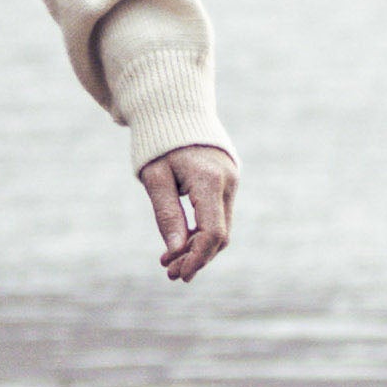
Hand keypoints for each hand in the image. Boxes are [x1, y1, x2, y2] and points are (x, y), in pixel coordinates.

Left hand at [141, 145, 237, 282]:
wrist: (175, 112)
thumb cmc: (159, 144)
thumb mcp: (155, 178)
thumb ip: (166, 214)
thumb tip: (175, 252)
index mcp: (209, 179)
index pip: (212, 232)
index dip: (197, 258)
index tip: (177, 274)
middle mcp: (228, 182)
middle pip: (220, 235)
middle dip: (196, 258)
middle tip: (169, 272)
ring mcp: (232, 182)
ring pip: (221, 228)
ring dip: (198, 249)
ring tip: (169, 262)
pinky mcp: (228, 183)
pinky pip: (218, 216)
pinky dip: (202, 233)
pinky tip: (180, 244)